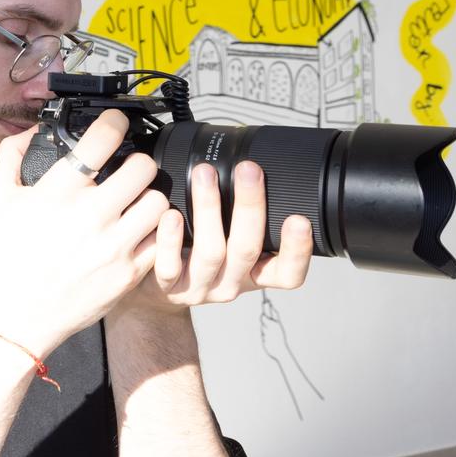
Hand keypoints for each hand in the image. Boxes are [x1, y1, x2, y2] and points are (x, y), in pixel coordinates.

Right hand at [0, 111, 169, 360]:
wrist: (16, 314)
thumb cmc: (6, 256)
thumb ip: (11, 155)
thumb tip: (33, 131)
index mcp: (58, 192)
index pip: (102, 140)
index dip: (113, 122)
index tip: (115, 123)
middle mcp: (90, 215)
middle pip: (142, 167)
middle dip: (137, 162)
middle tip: (128, 168)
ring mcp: (114, 246)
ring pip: (159, 202)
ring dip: (149, 197)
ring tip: (135, 202)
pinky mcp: (129, 273)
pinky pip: (161, 239)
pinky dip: (153, 231)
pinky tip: (136, 230)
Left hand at [109, 161, 313, 322]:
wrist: (155, 291)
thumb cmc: (196, 256)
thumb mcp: (229, 242)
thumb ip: (241, 217)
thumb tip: (250, 164)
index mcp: (255, 273)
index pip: (288, 273)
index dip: (297, 251)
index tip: (300, 218)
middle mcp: (232, 283)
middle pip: (248, 250)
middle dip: (250, 207)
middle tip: (249, 169)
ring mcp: (201, 289)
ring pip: (211, 252)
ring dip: (209, 209)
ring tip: (204, 174)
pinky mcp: (169, 288)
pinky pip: (170, 267)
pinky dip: (170, 238)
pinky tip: (170, 214)